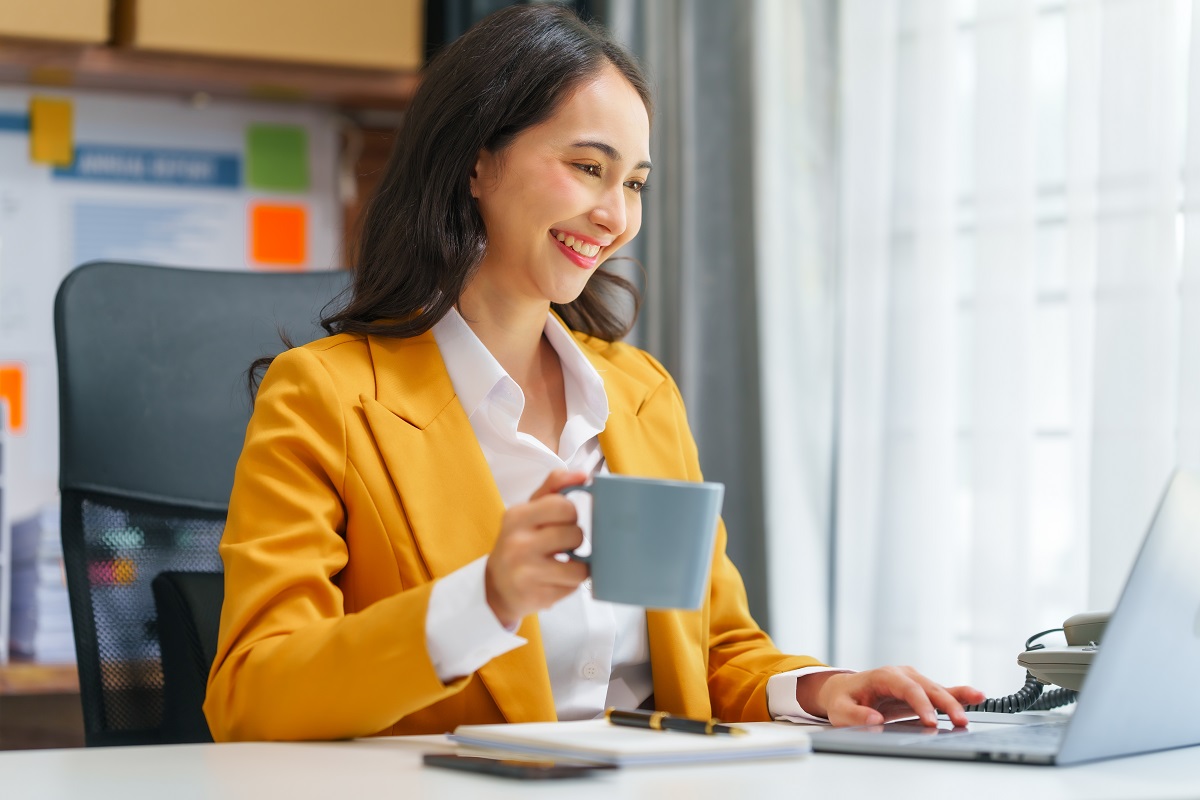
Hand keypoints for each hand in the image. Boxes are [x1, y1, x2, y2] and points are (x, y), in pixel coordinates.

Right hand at [484, 469, 589, 627]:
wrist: (496, 587)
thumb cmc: (519, 542)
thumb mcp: (528, 511)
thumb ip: (554, 487)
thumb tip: (583, 474)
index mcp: (516, 517)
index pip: (563, 506)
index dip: (570, 513)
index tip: (562, 520)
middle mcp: (518, 544)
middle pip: (575, 535)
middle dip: (574, 540)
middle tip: (561, 544)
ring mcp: (527, 573)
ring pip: (579, 566)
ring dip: (577, 565)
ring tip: (562, 562)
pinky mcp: (538, 597)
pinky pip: (573, 587)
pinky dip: (570, 583)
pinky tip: (555, 579)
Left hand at [799, 667, 985, 727]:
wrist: (844, 690)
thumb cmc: (843, 699)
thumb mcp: (840, 710)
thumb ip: (855, 715)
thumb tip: (875, 720)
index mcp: (883, 676)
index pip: (907, 688)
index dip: (920, 704)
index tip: (930, 721)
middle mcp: (902, 674)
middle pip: (927, 687)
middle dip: (945, 703)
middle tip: (959, 721)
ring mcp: (913, 680)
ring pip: (937, 688)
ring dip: (957, 698)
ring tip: (978, 700)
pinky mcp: (920, 689)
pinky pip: (941, 691)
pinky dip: (958, 694)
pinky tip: (976, 696)